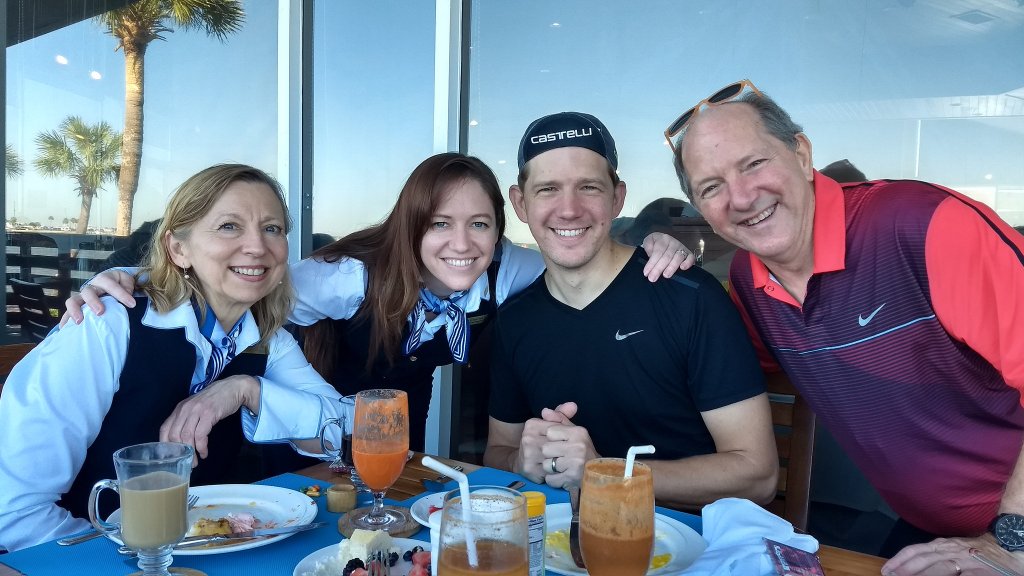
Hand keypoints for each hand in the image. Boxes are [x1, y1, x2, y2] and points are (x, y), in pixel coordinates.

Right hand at [61, 269, 138, 325]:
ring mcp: (81, 297)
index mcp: (103, 279)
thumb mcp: (126, 281)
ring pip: (73, 301)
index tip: (132, 304)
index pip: (110, 284)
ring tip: (80, 321)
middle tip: (100, 312)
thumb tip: (127, 295)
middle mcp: (90, 287)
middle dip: (93, 302)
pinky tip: (65, 328)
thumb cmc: (119, 284)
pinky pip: (67, 312)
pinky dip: (65, 320)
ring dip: (75, 311)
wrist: (109, 283)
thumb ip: (128, 286)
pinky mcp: (76, 307)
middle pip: (88, 292)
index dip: (120, 293)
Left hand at [159, 375, 260, 465]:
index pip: (165, 429)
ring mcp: (196, 410)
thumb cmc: (215, 400)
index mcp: (180, 409)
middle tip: (186, 463)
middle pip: (174, 435)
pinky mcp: (209, 413)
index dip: (165, 445)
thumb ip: (187, 420)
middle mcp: (185, 409)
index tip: (172, 457)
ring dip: (191, 452)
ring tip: (195, 462)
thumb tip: (181, 441)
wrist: (233, 388)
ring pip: (187, 436)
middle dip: (179, 453)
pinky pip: (201, 435)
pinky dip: (201, 447)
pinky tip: (204, 453)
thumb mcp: (196, 408)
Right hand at [516, 414, 566, 483]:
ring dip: (561, 463)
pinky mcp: (529, 469)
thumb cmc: (541, 442)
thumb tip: (573, 406)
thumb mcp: (551, 427)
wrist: (523, 462)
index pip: (556, 429)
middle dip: (563, 451)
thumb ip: (562, 415)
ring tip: (561, 463)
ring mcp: (527, 454)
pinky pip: (551, 471)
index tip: (562, 442)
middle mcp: (527, 438)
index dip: (562, 438)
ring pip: (554, 458)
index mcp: (532, 424)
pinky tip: (554, 471)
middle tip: (564, 454)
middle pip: (556, 444)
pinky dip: (556, 473)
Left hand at [540, 402, 597, 487]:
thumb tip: (544, 411)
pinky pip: (550, 479)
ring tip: (562, 468)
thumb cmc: (583, 451)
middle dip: (550, 455)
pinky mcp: (572, 478)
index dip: (552, 440)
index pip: (550, 432)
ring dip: (551, 469)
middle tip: (561, 458)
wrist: (599, 474)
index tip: (560, 445)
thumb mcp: (575, 432)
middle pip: (546, 448)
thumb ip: (559, 420)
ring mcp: (575, 462)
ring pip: (547, 465)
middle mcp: (578, 446)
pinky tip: (562, 477)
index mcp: (578, 432)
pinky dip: (553, 480)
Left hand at [640, 233, 695, 280]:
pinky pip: (691, 258)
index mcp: (662, 239)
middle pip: (667, 256)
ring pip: (678, 257)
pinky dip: (688, 263)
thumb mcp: (648, 243)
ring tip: (666, 275)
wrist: (664, 242)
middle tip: (652, 278)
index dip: (652, 263)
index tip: (646, 273)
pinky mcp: (689, 254)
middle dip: (659, 268)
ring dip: (672, 267)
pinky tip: (682, 268)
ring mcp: (682, 248)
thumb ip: (648, 247)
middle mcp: (673, 242)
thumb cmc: (655, 245)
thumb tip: (650, 256)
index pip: (657, 252)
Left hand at [882, 534, 1023, 574]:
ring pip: (942, 567)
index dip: (899, 560)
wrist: (1009, 546)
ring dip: (925, 575)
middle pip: (925, 559)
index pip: (916, 550)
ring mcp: (968, 560)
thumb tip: (910, 566)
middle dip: (906, 569)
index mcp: (943, 545)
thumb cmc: (977, 551)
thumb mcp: (953, 549)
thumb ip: (935, 556)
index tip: (886, 570)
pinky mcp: (983, 570)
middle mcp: (952, 550)